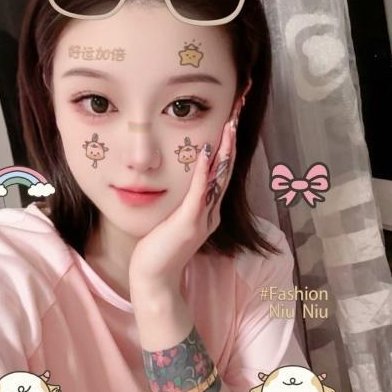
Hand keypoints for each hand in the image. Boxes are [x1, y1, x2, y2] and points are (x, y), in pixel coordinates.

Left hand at [128, 98, 243, 299]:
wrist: (154, 279)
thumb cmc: (158, 249)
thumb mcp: (171, 219)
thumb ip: (180, 201)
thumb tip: (178, 182)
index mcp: (208, 210)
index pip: (221, 172)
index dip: (227, 147)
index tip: (230, 121)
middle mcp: (211, 212)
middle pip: (226, 170)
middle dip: (232, 141)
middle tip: (237, 113)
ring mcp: (202, 218)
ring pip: (219, 179)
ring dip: (224, 151)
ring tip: (230, 125)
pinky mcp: (189, 224)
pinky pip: (199, 193)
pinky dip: (204, 172)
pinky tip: (207, 152)